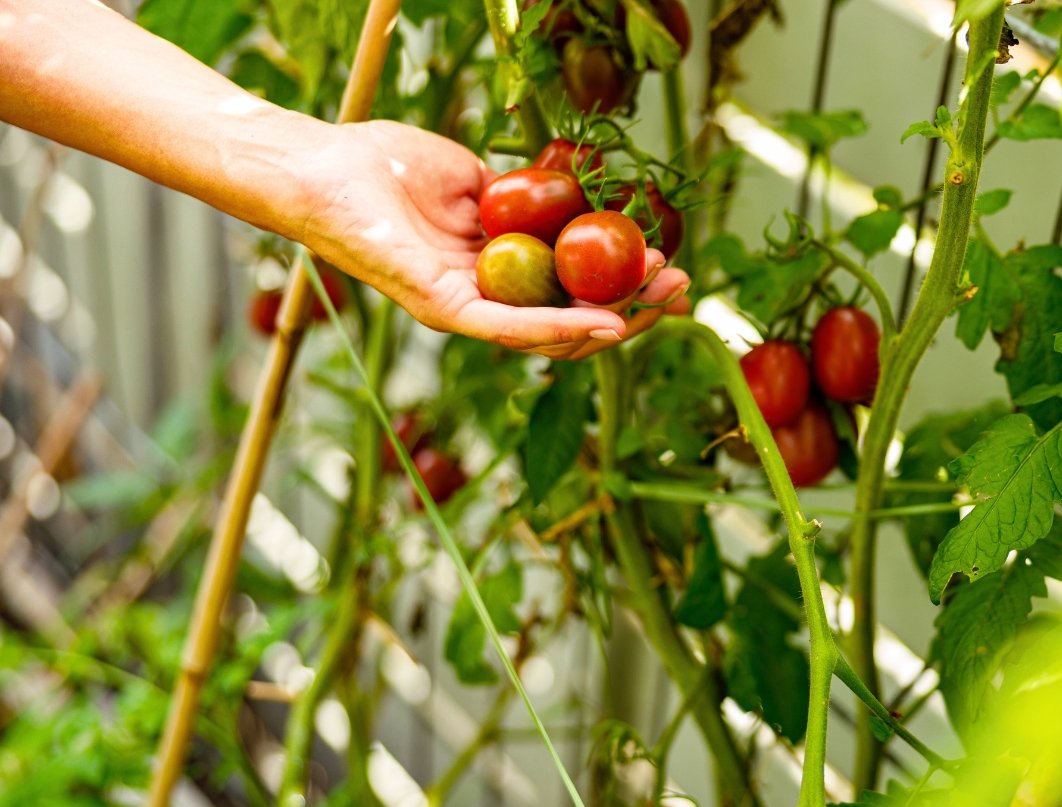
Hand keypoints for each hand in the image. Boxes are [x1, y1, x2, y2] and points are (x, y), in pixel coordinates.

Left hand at [291, 120, 688, 352]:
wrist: (324, 164)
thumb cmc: (384, 163)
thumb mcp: (471, 177)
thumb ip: (515, 197)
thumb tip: (564, 197)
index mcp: (491, 270)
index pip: (569, 289)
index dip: (623, 285)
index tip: (668, 267)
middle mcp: (481, 299)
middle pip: (572, 320)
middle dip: (635, 308)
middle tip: (682, 290)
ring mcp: (463, 309)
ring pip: (551, 334)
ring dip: (614, 320)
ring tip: (660, 300)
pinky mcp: (442, 309)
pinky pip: (510, 328)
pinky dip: (560, 329)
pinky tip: (608, 323)